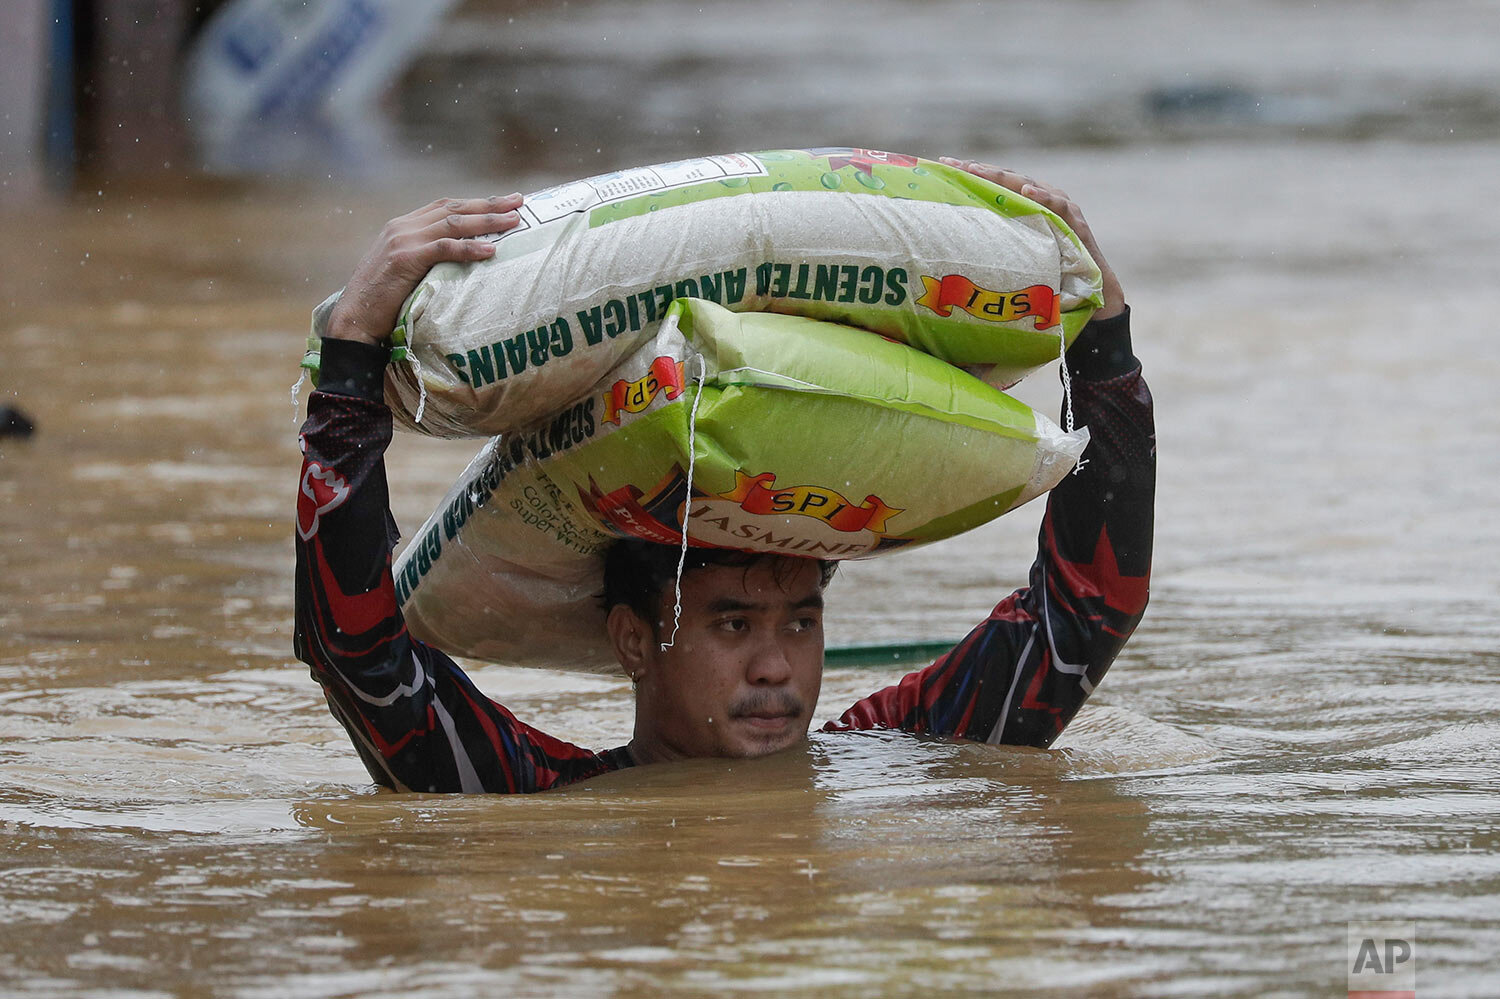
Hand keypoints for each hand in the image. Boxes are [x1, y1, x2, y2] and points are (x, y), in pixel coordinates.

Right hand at [326, 193, 524, 345]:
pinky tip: (489, 250)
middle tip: (518, 202)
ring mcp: (402, 240)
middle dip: (488, 205)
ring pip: (452, 223)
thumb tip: (464, 262)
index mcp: (403, 226)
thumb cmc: (384, 303)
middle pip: (453, 209)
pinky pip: (443, 248)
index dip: (476, 203)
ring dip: (486, 222)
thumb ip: (429, 259)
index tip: (505, 203)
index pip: (446, 207)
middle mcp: (402, 227)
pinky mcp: (404, 258)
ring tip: (513, 222)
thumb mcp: (407, 272)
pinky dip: (468, 248)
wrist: (354, 319)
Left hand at [938, 158, 1124, 320]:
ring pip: (1028, 185)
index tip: (942, 165)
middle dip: (978, 169)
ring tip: (977, 170)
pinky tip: (1027, 191)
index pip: (995, 183)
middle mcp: (1042, 199)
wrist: (1090, 294)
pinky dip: (1043, 197)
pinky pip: (1058, 206)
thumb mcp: (1014, 257)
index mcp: (1025, 204)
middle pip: (1006, 178)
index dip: (971, 173)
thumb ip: (994, 245)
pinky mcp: (1076, 222)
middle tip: (953, 164)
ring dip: (1002, 177)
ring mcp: (1060, 207)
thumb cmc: (1048, 276)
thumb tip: (952, 246)